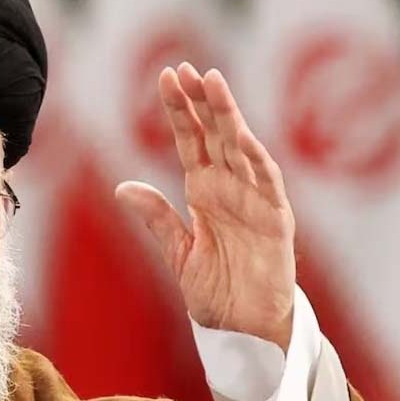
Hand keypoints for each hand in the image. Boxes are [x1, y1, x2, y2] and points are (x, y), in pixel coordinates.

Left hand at [116, 63, 295, 350]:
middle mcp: (230, 188)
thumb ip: (158, 218)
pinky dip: (255, 157)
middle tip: (184, 68)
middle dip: (200, 100)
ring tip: (212, 82)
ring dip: (228, 116)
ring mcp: (255, 200)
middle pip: (214, 134)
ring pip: (241, 147)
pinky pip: (267, 183)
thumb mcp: (179, 252)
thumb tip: (123, 187)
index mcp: (205, 192)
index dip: (180, 110)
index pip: (191, 140)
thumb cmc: (219, 293)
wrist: (246, 332)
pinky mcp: (276, 221)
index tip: (167, 77)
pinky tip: (241, 134)